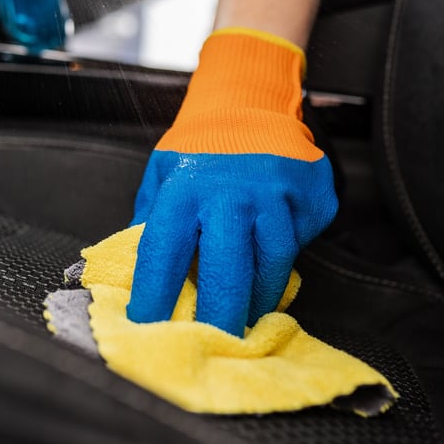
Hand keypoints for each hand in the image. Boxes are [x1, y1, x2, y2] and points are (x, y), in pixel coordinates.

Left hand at [127, 29, 337, 336]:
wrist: (248, 99)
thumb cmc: (199, 147)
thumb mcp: (161, 174)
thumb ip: (149, 222)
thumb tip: (132, 276)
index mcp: (183, 188)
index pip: (162, 253)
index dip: (154, 296)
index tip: (147, 327)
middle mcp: (230, 192)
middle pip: (226, 272)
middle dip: (218, 318)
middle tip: (212, 343)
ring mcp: (276, 193)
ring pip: (272, 265)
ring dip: (258, 298)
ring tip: (245, 316)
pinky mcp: (310, 195)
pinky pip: (300, 244)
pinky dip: (286, 265)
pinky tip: (272, 274)